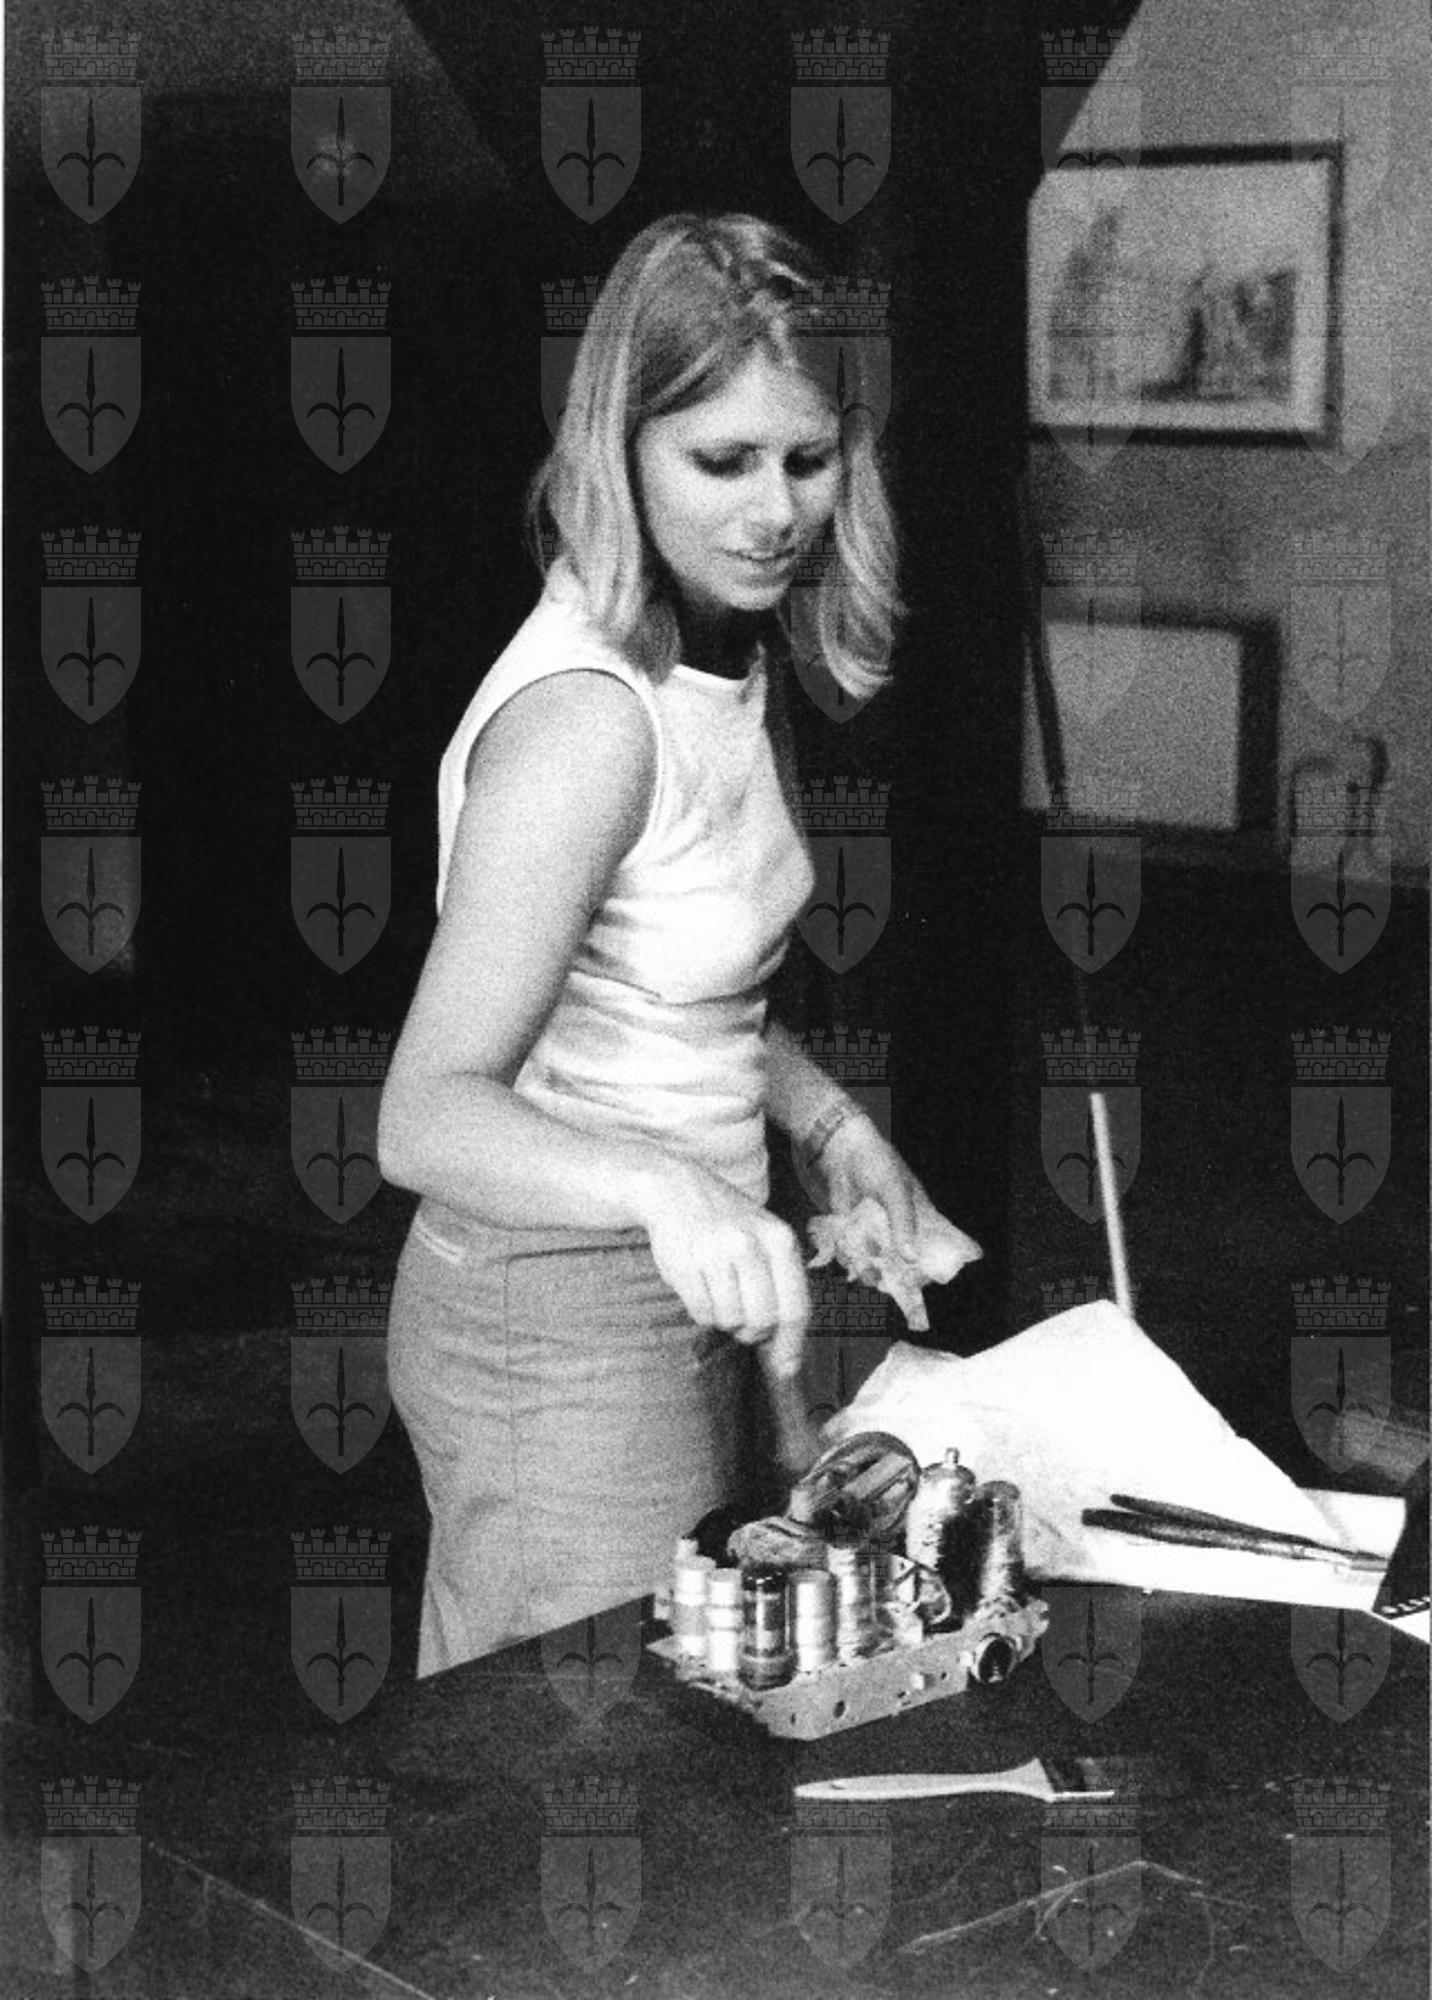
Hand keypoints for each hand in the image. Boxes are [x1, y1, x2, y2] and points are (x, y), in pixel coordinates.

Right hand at [634, 1155, 810, 1376]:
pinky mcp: (685, 1264)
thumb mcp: (766, 1240)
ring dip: (725, 1318)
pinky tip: (701, 1286)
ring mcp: (716, 1254)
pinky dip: (703, 1311)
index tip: (787, 1369)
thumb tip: (788, 1360)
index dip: (792, 1345)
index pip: (795, 1308)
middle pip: (763, 1321)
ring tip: (720, 1291)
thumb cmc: (729, 1224)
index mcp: (780, 1240)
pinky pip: (702, 1313)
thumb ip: (782, 1288)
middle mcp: (750, 1246)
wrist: (677, 1189)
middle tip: (744, 1318)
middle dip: (754, 1331)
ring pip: (730, 1320)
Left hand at [816, 1113, 981, 1280]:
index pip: (935, 1251)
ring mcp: (876, 1234)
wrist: (842, 1152)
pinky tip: (845, 1251)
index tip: (921, 1281)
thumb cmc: (878, 1165)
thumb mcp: (896, 1192)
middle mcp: (900, 1231)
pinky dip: (849, 1257)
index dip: (931, 1269)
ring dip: (869, 1270)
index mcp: (921, 1220)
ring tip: (862, 1267)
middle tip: (886, 1282)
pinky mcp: (853, 1234)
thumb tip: (911, 1258)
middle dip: (896, 1278)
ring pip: (877, 1265)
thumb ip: (903, 1224)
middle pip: (905, 1267)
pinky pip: (854, 1256)